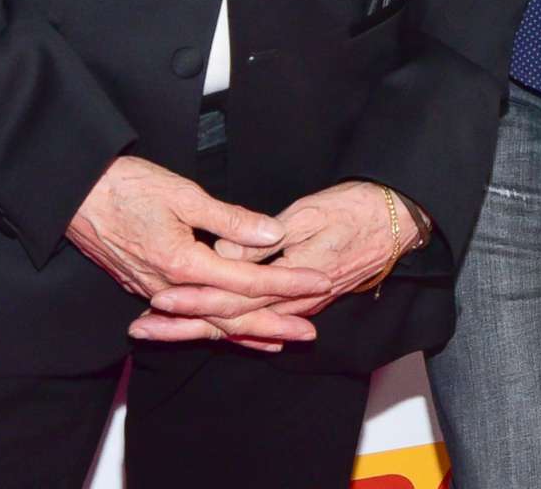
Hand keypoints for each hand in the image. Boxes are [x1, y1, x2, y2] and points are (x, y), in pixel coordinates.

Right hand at [65, 156, 328, 352]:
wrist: (75, 195)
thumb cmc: (128, 187)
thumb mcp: (184, 195)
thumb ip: (230, 219)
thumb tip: (272, 233)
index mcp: (183, 263)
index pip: (247, 280)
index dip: (287, 283)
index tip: (318, 283)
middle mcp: (169, 287)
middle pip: (231, 315)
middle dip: (274, 324)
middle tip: (310, 333)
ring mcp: (155, 292)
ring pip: (209, 322)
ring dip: (247, 333)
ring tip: (282, 340)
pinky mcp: (145, 288)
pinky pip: (189, 317)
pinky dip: (215, 328)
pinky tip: (232, 333)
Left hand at [129, 181, 425, 349]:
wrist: (399, 220)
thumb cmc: (357, 207)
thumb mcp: (311, 212)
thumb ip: (265, 235)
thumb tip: (227, 249)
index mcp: (294, 277)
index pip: (234, 294)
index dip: (195, 298)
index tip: (160, 299)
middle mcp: (295, 301)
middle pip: (230, 320)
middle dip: (183, 325)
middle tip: (141, 329)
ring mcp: (300, 306)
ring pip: (241, 325)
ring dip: (197, 330)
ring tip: (157, 331)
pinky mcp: (302, 302)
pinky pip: (260, 323)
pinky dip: (230, 331)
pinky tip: (208, 333)